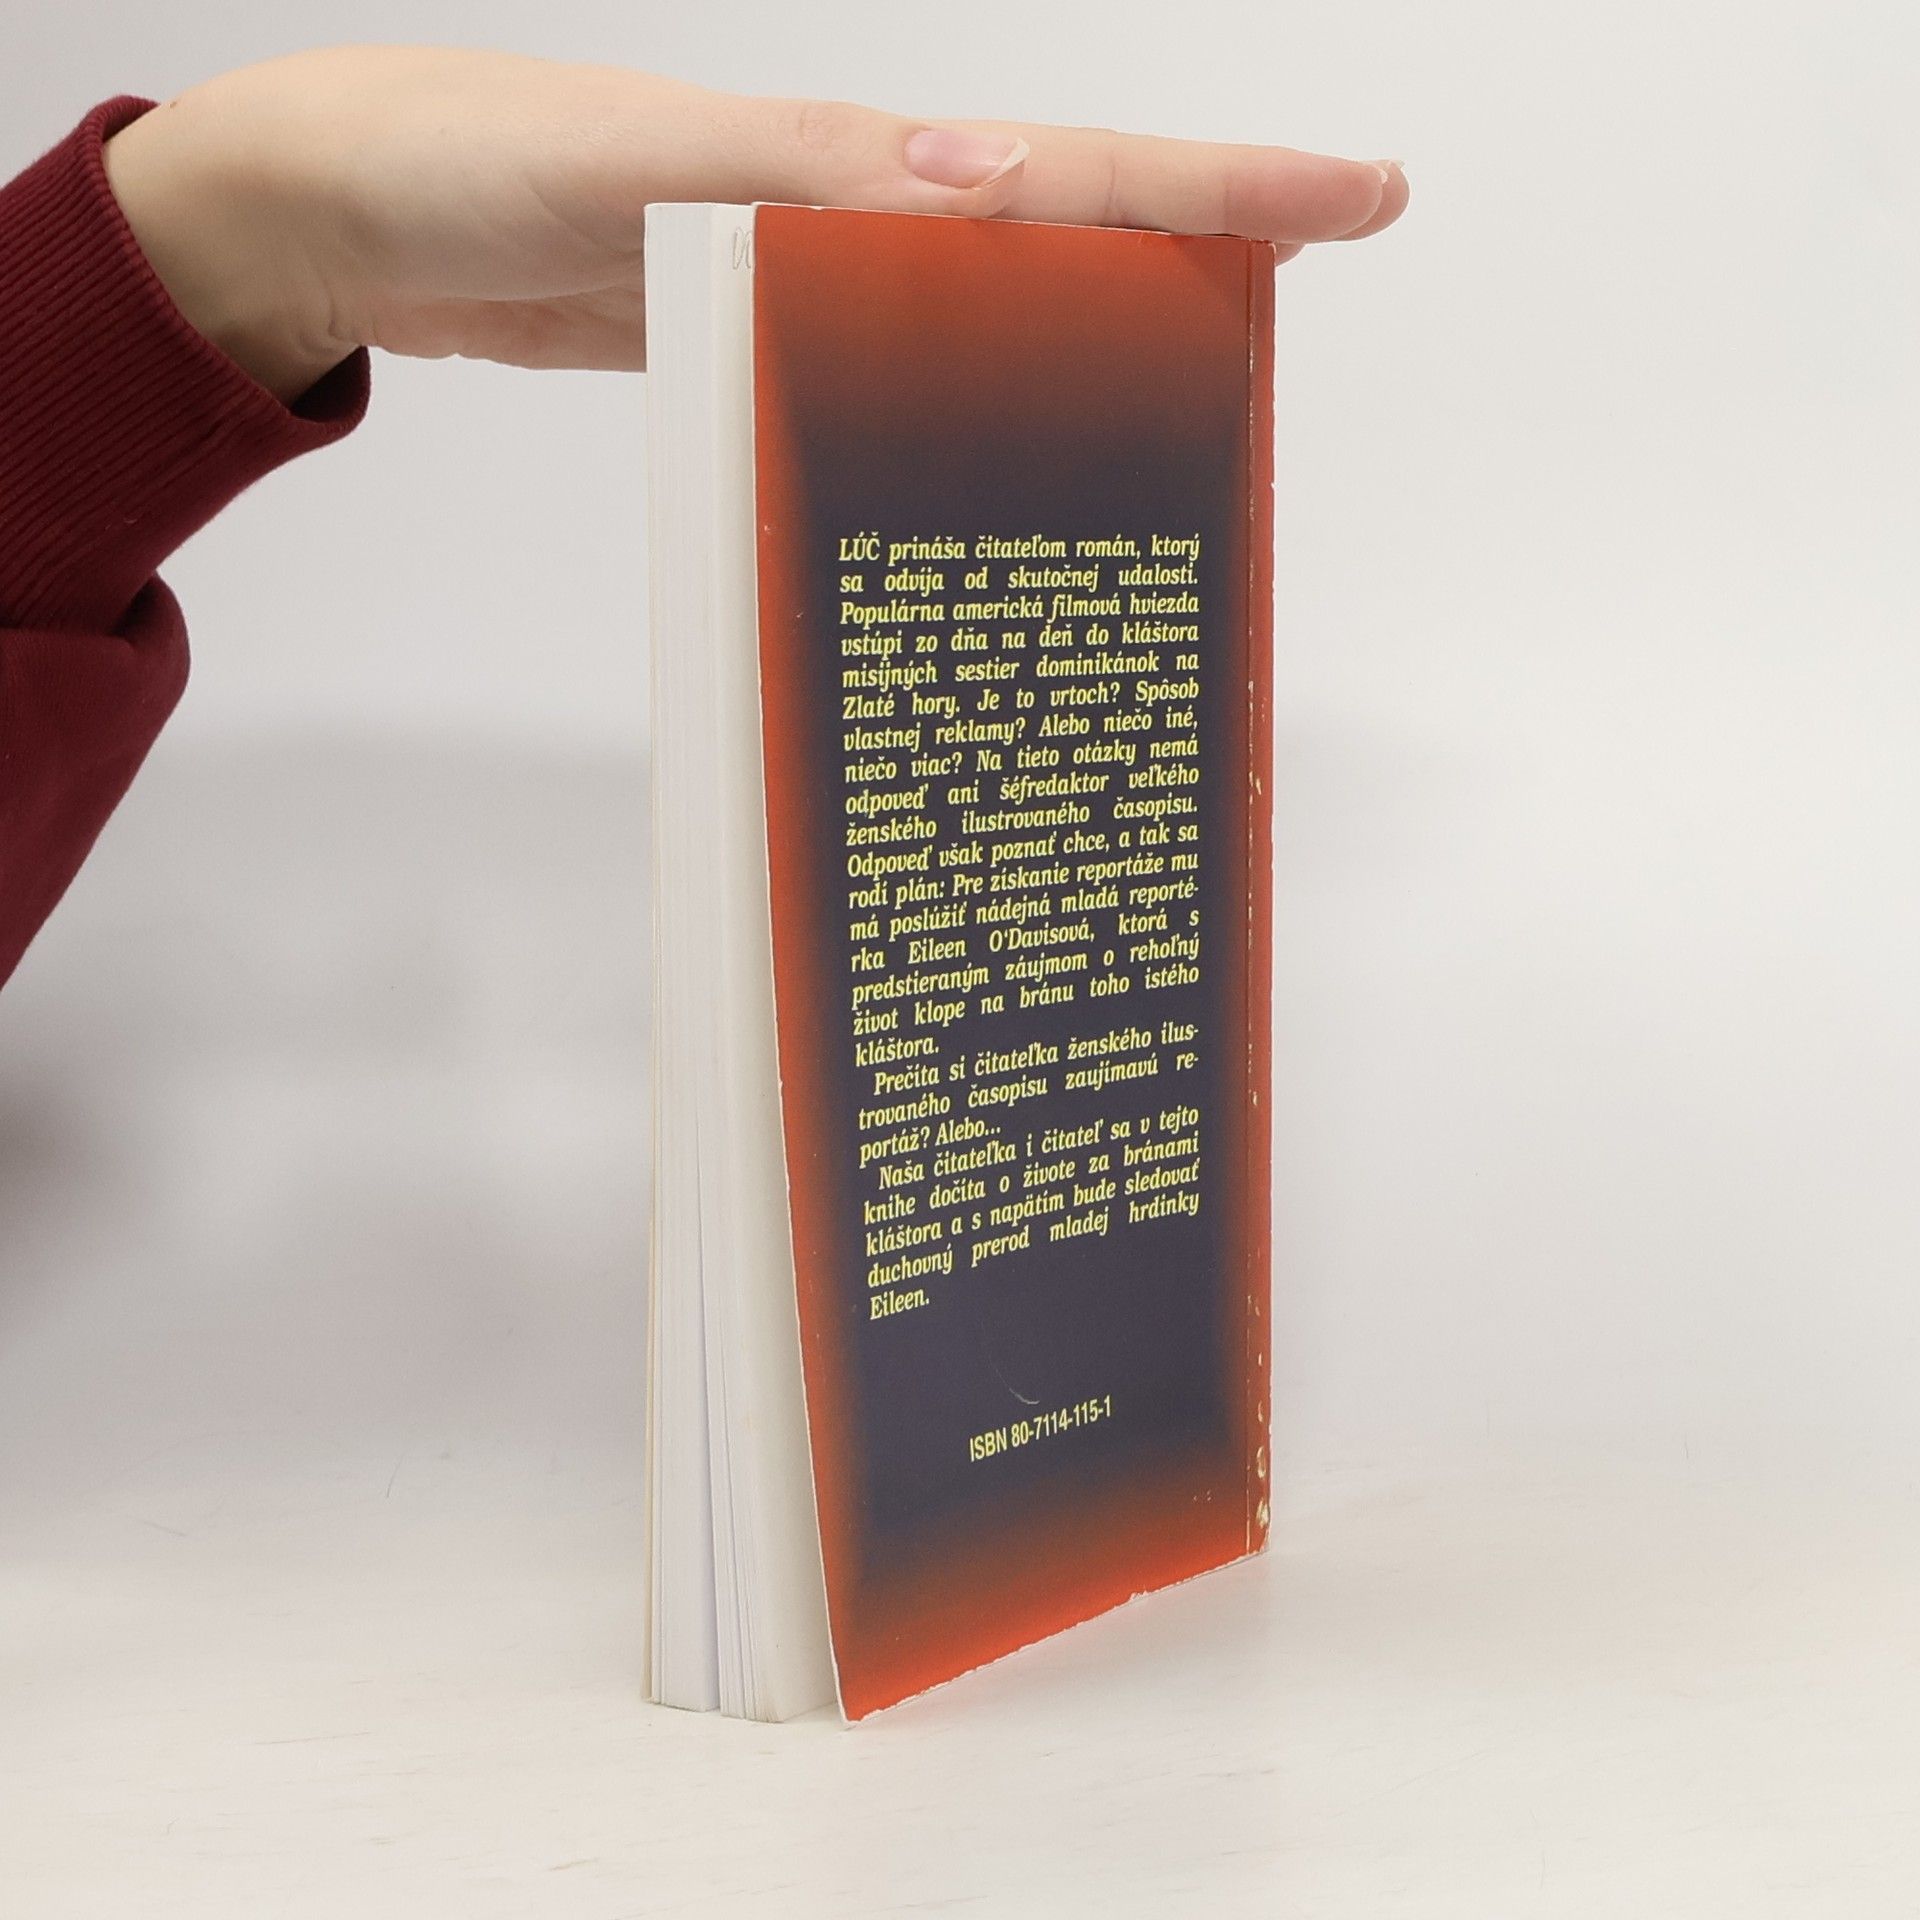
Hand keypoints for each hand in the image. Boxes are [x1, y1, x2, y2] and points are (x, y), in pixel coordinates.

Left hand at [104, 46, 1407, 401]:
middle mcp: (846, 221)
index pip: (1069, 175)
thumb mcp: (638, 166)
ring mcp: (803, 287)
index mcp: (848, 168)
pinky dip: (957, 404)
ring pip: (984, 318)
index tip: (1356, 196)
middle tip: (1305, 312)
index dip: (1217, 191)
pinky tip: (982, 456)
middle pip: (1059, 247)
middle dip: (1194, 269)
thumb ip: (802, 183)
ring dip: (1088, 349)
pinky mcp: (748, 343)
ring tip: (1184, 416)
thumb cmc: (474, 165)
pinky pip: (887, 371)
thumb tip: (989, 185)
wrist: (354, 213)